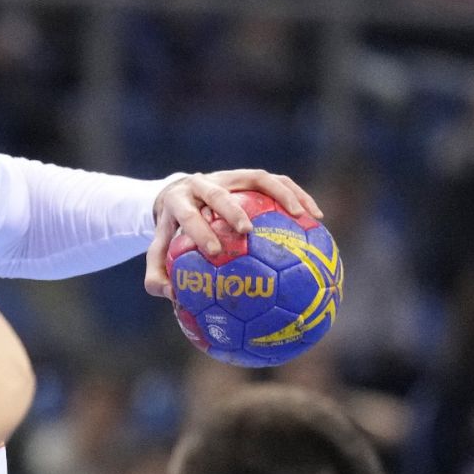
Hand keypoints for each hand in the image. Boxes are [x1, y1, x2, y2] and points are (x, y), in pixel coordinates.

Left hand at [144, 169, 322, 298]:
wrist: (178, 194)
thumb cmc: (172, 231)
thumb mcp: (159, 251)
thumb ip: (158, 275)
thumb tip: (172, 297)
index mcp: (179, 201)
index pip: (188, 214)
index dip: (200, 230)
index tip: (214, 251)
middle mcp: (203, 184)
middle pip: (218, 193)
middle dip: (232, 210)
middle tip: (247, 231)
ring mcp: (228, 176)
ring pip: (256, 178)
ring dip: (281, 194)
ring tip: (302, 216)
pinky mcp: (248, 175)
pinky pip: (277, 181)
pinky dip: (297, 194)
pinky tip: (316, 216)